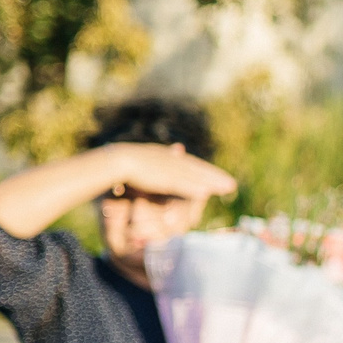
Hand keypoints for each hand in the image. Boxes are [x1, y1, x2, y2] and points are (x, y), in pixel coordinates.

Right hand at [103, 142, 235, 201]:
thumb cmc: (120, 162)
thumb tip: (176, 149)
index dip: (205, 171)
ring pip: (192, 176)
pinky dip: (190, 188)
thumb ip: (162, 156)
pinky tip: (204, 194)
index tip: (218, 177)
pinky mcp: (157, 176)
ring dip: (210, 182)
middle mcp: (168, 160)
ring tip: (227, 189)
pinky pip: (178, 184)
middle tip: (232, 185)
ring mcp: (164, 168)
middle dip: (214, 177)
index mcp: (163, 155)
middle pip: (196, 169)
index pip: (189, 164)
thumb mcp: (144, 157)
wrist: (110, 160)